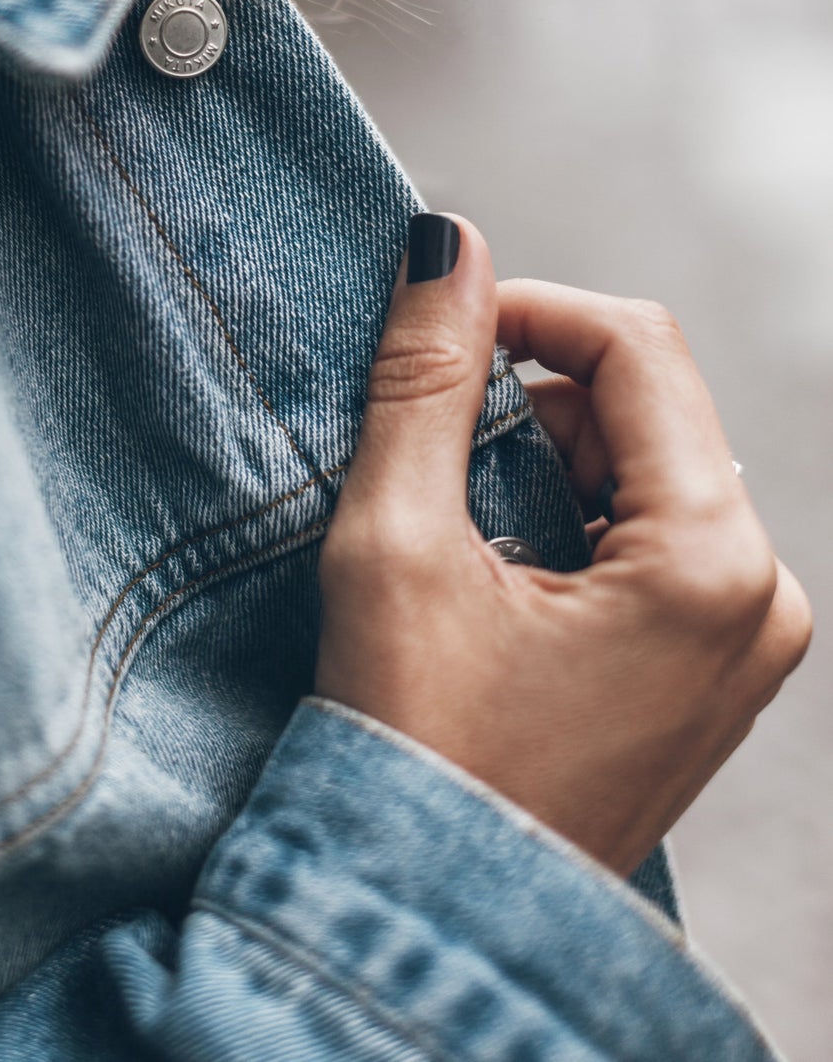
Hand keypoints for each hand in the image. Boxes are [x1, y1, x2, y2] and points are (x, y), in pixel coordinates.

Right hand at [315, 214, 812, 878]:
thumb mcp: (400, 544)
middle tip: (431, 458)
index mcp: (712, 564)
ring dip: (544, 460)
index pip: (637, 348)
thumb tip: (451, 245)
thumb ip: (427, 380)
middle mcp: (762, 597)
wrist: (433, 917)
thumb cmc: (416, 748)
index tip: (437, 327)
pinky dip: (569, 519)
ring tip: (459, 534)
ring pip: (646, 466)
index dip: (528, 310)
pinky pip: (652, 536)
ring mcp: (745, 640)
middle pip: (647, 406)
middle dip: (531, 402)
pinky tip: (498, 573)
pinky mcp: (710, 668)